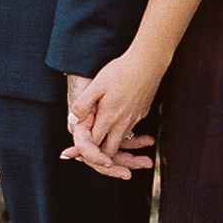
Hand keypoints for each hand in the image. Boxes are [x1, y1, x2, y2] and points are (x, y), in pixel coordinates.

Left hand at [62, 57, 159, 180]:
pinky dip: (128, 136)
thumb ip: (84, 104)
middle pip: (110, 149)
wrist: (148, 61)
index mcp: (109, 117)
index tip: (73, 155)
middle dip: (102, 159)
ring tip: (110, 153)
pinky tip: (123, 130)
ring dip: (117, 149)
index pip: (94, 144)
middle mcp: (123, 122)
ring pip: (122, 140)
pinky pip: (132, 130)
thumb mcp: (97, 85)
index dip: (83, 152)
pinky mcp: (142, 112)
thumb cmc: (121, 70)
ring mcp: (135, 118)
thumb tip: (74, 119)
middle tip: (94, 161)